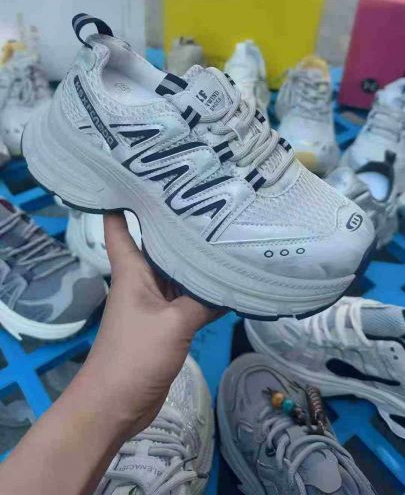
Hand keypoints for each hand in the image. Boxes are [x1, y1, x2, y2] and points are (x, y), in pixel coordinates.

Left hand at [83, 212, 221, 434]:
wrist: (116, 405)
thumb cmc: (134, 356)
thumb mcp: (173, 323)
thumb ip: (203, 299)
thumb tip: (233, 276)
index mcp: (131, 270)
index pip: (120, 225)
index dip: (123, 198)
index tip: (142, 173)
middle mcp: (142, 279)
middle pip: (157, 242)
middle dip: (177, 221)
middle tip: (208, 195)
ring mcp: (154, 301)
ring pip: (177, 270)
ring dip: (195, 257)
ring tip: (227, 229)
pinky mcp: (167, 322)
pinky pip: (188, 297)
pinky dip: (205, 290)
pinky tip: (230, 280)